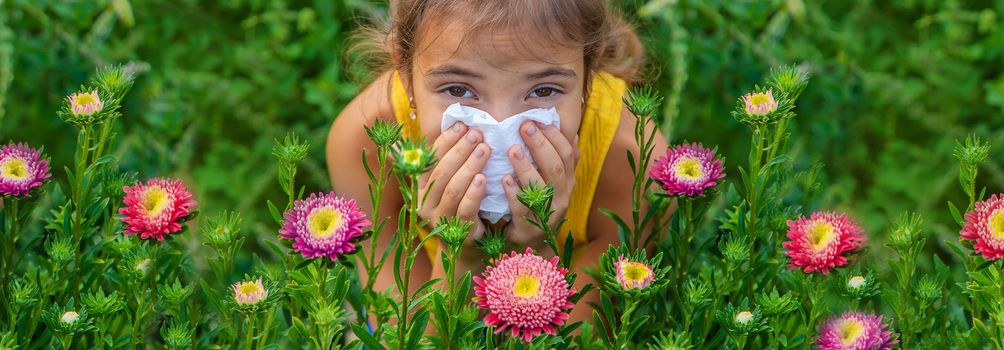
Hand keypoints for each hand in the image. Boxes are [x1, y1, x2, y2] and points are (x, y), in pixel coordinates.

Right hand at [418, 122, 489, 249]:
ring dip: (469, 167)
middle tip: (478, 134)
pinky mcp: (457, 233)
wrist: (467, 247)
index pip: (430, 158)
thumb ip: (449, 159)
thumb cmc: (462, 205)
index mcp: (420, 186)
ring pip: (452, 189)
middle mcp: (424, 203)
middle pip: (441, 172)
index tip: (463, 125)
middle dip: (460, 150)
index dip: (446, 140)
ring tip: (485, 149)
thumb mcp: (451, 183)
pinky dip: (474, 193)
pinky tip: (484, 178)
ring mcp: (439, 220)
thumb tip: (453, 122)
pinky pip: (464, 210)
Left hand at [502, 121, 578, 252]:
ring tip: (512, 149)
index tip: (538, 121)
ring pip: (540, 188)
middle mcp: (562, 197)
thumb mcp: (554, 183)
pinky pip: (522, 209)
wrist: (531, 241)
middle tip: (524, 127)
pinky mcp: (529, 228)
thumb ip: (562, 161)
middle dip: (540, 145)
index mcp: (568, 182)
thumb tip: (573, 135)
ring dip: (525, 166)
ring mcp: (547, 214)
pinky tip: (504, 179)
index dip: (555, 137)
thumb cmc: (539, 203)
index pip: (568, 155)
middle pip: (555, 167)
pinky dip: (514, 193)